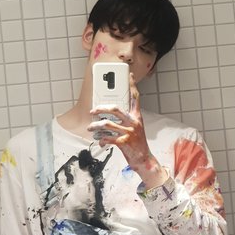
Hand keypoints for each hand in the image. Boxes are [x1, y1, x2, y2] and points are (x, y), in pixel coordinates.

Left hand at [88, 73, 167, 188]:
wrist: (144, 159)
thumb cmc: (137, 143)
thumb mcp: (135, 128)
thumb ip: (125, 120)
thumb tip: (109, 115)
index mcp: (137, 117)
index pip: (135, 97)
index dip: (132, 85)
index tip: (128, 75)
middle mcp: (134, 122)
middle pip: (115, 109)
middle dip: (101, 109)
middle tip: (93, 111)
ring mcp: (129, 132)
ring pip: (107, 124)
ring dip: (96, 126)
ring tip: (91, 128)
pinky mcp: (124, 142)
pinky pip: (108, 138)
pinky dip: (101, 140)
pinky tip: (100, 141)